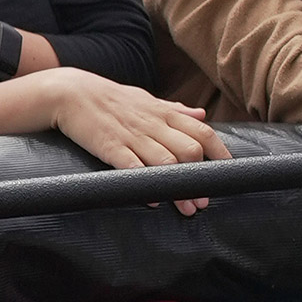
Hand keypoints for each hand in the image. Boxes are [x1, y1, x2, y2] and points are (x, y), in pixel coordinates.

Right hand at [50, 70, 232, 215]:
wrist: (72, 92)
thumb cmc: (113, 99)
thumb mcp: (147, 99)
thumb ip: (175, 109)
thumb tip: (202, 113)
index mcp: (165, 113)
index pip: (203, 132)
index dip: (220, 153)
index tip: (230, 173)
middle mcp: (153, 124)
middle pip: (189, 150)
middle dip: (201, 178)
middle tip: (205, 201)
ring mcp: (132, 135)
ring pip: (166, 161)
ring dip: (179, 188)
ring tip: (188, 209)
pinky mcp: (109, 146)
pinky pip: (131, 166)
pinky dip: (144, 182)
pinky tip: (154, 198)